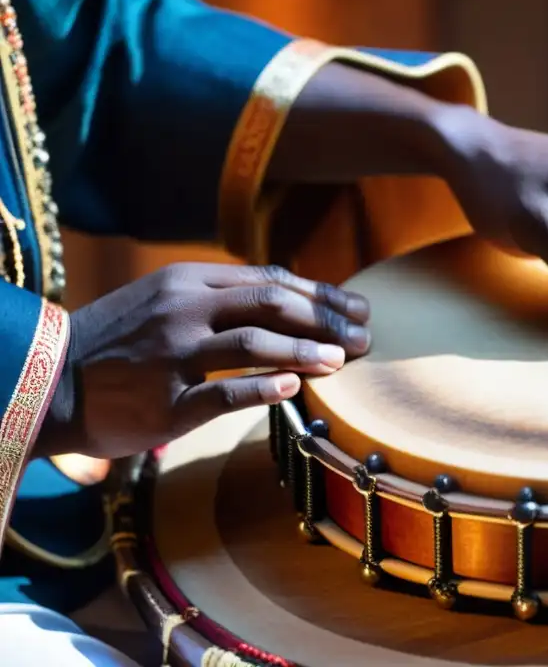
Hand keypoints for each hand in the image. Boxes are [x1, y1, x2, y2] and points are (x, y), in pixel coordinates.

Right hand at [39, 263, 369, 459]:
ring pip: (252, 345)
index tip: (359, 308)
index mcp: (190, 281)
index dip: (322, 296)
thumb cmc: (120, 338)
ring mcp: (172, 355)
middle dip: (326, 321)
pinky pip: (220, 394)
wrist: (49, 378)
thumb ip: (223, 294)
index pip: (272, 281)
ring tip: (341, 361)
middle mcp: (183, 309)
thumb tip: (289, 292)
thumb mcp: (167, 297)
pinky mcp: (162, 402)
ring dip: (304, 352)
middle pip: (271, 306)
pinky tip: (293, 389)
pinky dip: (261, 390)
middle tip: (365, 337)